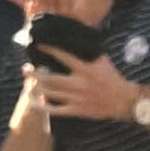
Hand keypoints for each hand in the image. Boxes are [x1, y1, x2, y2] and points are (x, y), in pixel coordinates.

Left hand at [32, 49, 147, 126]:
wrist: (124, 101)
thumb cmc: (113, 79)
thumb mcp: (102, 61)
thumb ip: (88, 53)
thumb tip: (78, 40)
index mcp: (85, 69)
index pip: (62, 57)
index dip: (49, 50)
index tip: (39, 46)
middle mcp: (78, 83)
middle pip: (50, 78)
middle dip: (35, 74)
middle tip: (26, 69)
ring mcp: (77, 98)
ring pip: (50, 93)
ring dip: (36, 88)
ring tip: (27, 83)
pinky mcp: (77, 110)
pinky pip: (56, 110)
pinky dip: (43, 107)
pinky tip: (33, 103)